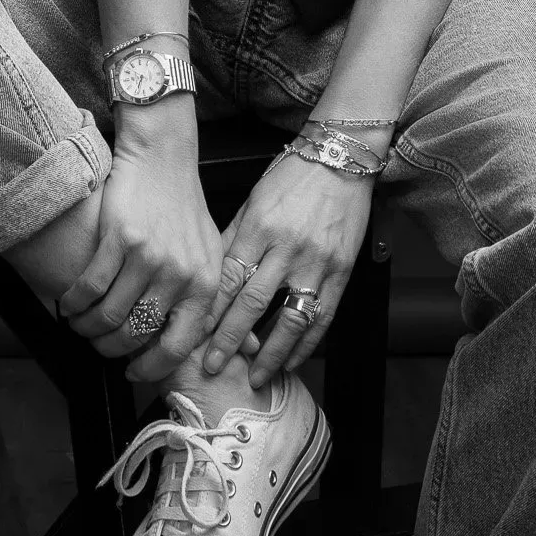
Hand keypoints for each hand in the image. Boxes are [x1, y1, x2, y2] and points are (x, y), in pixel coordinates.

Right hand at [55, 110, 221, 371]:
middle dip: (111, 349)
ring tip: (81, 325)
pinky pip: (90, 288)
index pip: (177, 346)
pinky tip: (69, 306)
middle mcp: (180, 275)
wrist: (163, 158)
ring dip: (88, 329)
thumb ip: (203, 296)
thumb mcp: (209, 252)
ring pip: (109, 316)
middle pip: (135, 335)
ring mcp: (150, 257)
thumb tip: (200, 344)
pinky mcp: (120, 240)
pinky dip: (74, 304)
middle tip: (99, 345)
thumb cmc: (184, 207)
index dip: (150, 368)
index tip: (133, 373)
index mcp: (205, 284)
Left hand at [201, 149, 373, 392]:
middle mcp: (287, 246)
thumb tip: (209, 280)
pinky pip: (323, 315)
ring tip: (255, 377)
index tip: (192, 336)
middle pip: (254, 302)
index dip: (210, 311)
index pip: (229, 277)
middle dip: (231, 340)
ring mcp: (317, 260)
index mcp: (259, 226)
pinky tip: (293, 360)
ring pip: (290, 317)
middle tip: (212, 367)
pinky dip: (307, 343)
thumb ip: (233, 240)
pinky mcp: (342, 270)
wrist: (342, 158)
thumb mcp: (253, 201)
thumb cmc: (292, 176)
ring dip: (271, 353)